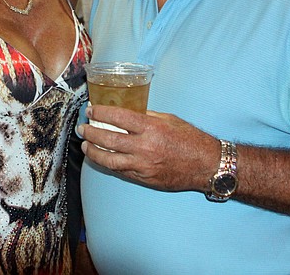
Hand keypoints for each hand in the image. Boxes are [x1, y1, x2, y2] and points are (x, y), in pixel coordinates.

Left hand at [78, 105, 217, 191]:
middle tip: (83, 128)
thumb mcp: (169, 120)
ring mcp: (144, 165)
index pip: (118, 117)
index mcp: (151, 128)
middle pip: (109, 139)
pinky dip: (108, 164)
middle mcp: (145, 147)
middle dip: (91, 133)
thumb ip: (146, 117)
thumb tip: (126, 113)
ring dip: (94, 152)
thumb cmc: (190, 139)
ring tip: (85, 146)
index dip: (101, 113)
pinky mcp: (145, 178)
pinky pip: (121, 171)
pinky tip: (101, 158)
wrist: (206, 165)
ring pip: (110, 160)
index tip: (91, 110)